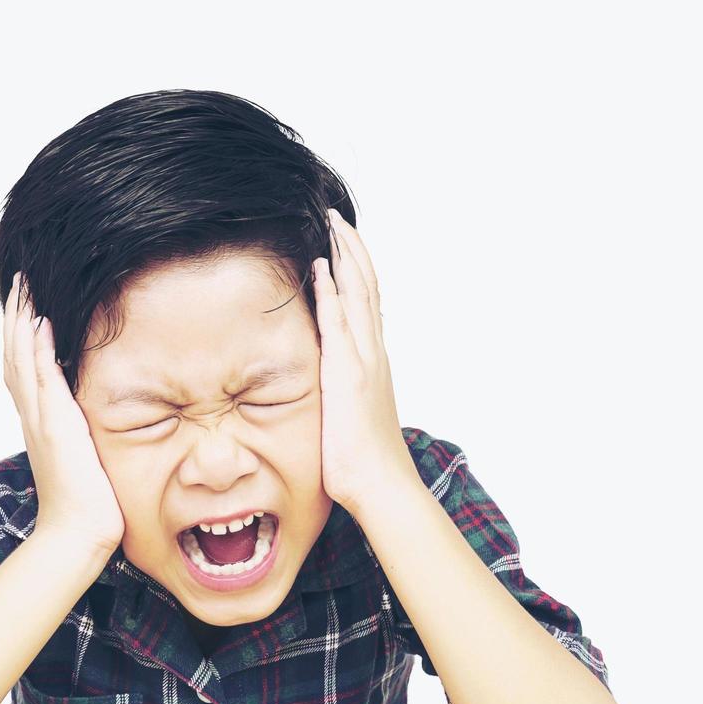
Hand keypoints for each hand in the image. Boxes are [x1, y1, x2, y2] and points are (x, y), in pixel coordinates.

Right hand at [1, 271, 125, 555]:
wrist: (75, 534)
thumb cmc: (86, 505)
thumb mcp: (80, 459)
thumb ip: (78, 434)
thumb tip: (88, 421)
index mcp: (38, 422)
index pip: (23, 369)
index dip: (19, 336)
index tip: (22, 305)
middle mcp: (33, 416)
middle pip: (14, 355)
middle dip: (14, 317)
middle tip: (16, 281)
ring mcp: (41, 419)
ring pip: (22, 360)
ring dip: (20, 321)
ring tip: (23, 287)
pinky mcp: (56, 424)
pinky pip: (44, 378)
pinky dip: (39, 349)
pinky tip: (42, 322)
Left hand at [312, 208, 417, 515]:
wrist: (381, 486)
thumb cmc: (363, 461)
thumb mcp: (352, 414)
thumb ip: (344, 392)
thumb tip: (332, 386)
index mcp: (373, 360)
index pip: (367, 302)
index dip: (357, 269)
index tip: (343, 241)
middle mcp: (373, 353)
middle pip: (366, 287)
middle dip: (352, 249)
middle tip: (337, 217)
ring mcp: (363, 361)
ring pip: (358, 296)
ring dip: (345, 258)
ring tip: (332, 226)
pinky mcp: (348, 374)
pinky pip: (339, 324)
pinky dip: (331, 293)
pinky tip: (320, 269)